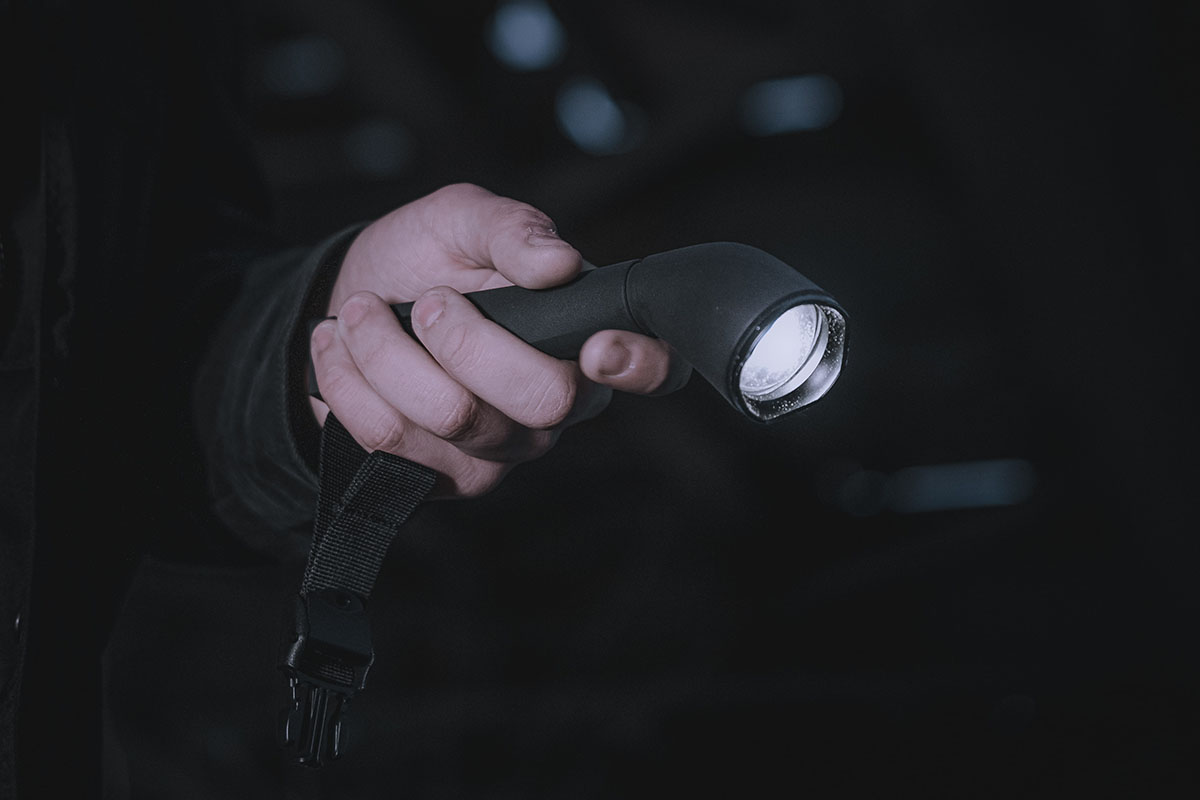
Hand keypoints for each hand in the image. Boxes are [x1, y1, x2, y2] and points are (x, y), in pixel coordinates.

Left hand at [309, 183, 688, 497]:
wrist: (348, 304)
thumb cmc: (422, 259)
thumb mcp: (463, 219)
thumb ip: (512, 229)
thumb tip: (558, 262)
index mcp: (583, 336)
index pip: (654, 370)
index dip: (640, 366)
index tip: (596, 348)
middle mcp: (556, 405)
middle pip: (543, 401)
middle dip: (463, 339)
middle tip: (425, 301)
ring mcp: (501, 450)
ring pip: (453, 418)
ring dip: (383, 351)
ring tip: (360, 314)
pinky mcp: (441, 478)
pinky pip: (392, 444)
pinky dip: (348, 383)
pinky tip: (340, 351)